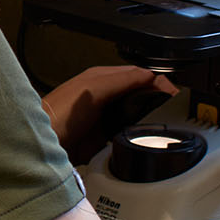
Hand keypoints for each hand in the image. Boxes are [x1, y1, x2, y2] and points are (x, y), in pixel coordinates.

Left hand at [40, 65, 176, 163]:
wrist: (45, 144)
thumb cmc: (61, 112)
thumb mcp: (94, 89)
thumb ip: (122, 80)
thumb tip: (150, 75)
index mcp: (102, 78)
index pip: (138, 74)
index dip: (157, 81)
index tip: (172, 92)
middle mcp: (104, 97)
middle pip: (139, 95)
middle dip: (157, 99)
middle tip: (174, 108)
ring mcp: (104, 118)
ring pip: (135, 115)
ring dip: (148, 118)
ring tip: (164, 123)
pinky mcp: (103, 139)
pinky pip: (127, 134)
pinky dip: (137, 135)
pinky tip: (143, 138)